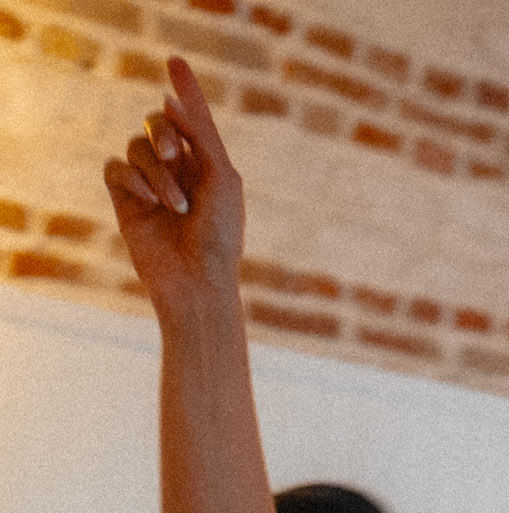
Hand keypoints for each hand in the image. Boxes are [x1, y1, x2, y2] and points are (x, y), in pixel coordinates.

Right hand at [103, 57, 243, 320]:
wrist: (197, 284)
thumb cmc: (219, 237)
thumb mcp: (221, 177)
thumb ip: (199, 135)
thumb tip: (167, 101)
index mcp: (205, 164)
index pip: (189, 119)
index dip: (184, 90)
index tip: (175, 61)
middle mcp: (176, 171)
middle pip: (155, 122)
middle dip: (163, 132)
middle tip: (175, 155)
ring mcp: (149, 185)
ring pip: (136, 145)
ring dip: (157, 172)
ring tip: (177, 207)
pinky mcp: (125, 201)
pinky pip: (116, 167)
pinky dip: (133, 179)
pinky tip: (149, 203)